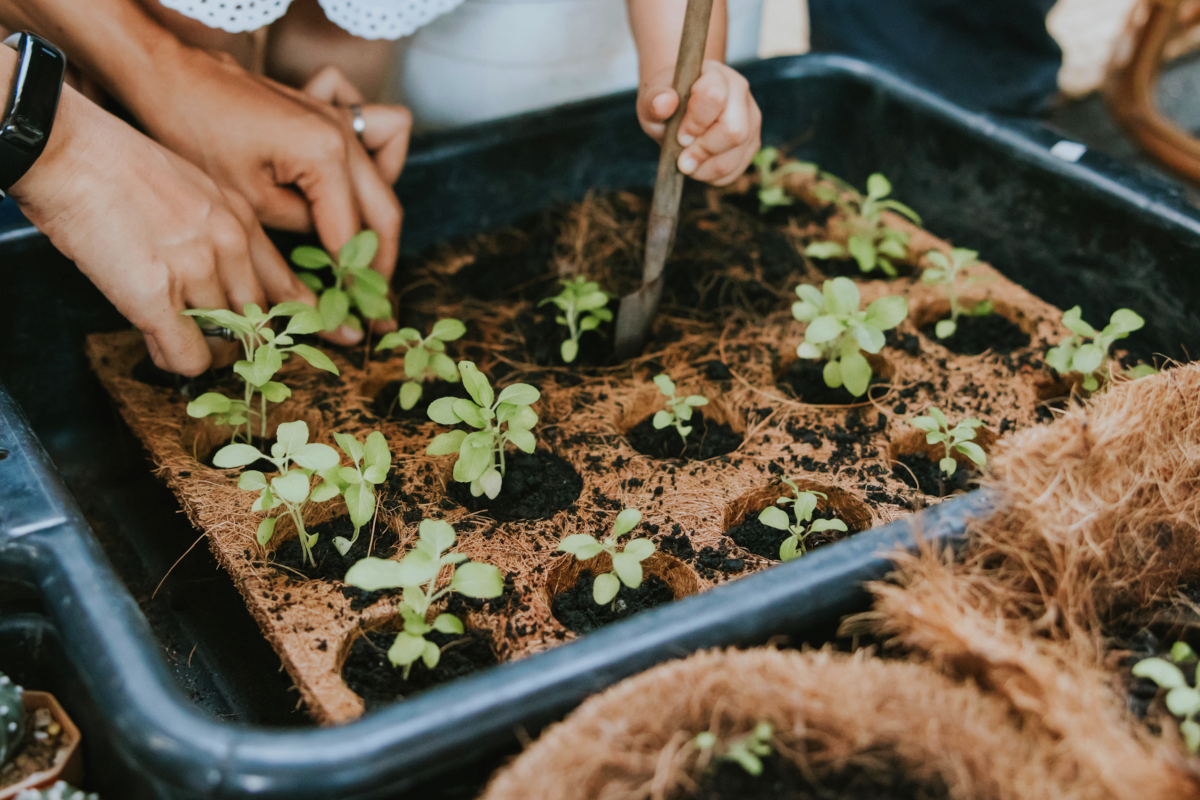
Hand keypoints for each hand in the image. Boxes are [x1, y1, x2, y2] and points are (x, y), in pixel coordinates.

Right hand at [9, 84, 315, 375]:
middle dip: (241, 341)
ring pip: (227, 344)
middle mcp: (229, 248)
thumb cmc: (117, 163)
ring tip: (172, 336)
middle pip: (259, 322)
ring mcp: (196, 273)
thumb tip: (221, 273)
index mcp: (242, 221)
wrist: (69, 151)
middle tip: (216, 343)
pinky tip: (159, 345)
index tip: (310, 341)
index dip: (297, 320)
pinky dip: (176, 361)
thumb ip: (217, 229)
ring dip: (203, 350)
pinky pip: (190, 357)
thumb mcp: (193, 185)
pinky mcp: (158, 298)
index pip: (289, 287)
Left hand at [137, 50, 410, 325]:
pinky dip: (379, 161)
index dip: (357, 282)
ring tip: (361, 248)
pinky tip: (351, 184)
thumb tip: (328, 263)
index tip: (362, 317)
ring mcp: (340, 118)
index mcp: (326, 156)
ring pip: (388, 177)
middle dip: (381, 262)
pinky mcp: (329, 111)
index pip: (354, 235)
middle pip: (386, 213)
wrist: (171, 74)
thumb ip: (301, 231)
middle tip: (371, 301)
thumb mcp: (246, 201)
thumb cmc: (194, 132)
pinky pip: (382, 136)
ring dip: (381, 218)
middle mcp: (344, 135)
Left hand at [637, 59, 760, 185]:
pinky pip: (737, 169)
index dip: (695, 123)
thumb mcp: (652, 97)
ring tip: (687, 164)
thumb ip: (655, 100)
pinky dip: (714, 176)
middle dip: (704, 151)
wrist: (678, 105)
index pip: (715, 97)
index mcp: (715, 75)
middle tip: (682, 160)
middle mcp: (739, 93)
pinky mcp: (751, 143)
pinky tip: (699, 166)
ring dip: (706, 168)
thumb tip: (664, 104)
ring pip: (737, 154)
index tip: (679, 136)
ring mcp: (750, 119)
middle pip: (735, 131)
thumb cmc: (665, 100)